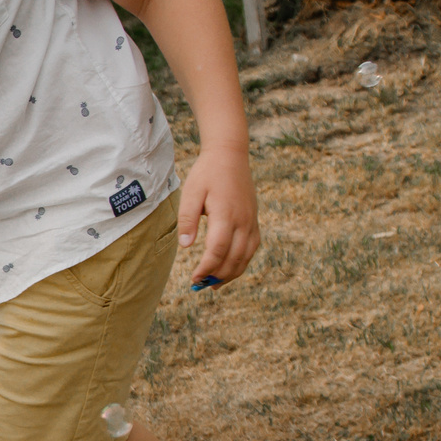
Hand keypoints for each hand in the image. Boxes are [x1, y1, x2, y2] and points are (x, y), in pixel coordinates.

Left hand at [177, 146, 259, 287]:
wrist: (230, 156)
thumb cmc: (207, 174)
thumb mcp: (191, 193)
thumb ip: (188, 220)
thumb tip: (186, 246)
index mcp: (225, 215)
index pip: (218, 251)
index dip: (206, 268)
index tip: (194, 278)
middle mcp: (243, 221)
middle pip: (234, 259)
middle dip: (217, 276)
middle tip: (200, 284)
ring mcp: (251, 222)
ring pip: (245, 257)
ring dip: (231, 273)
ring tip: (214, 284)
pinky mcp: (254, 221)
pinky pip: (252, 248)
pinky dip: (242, 262)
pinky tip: (229, 268)